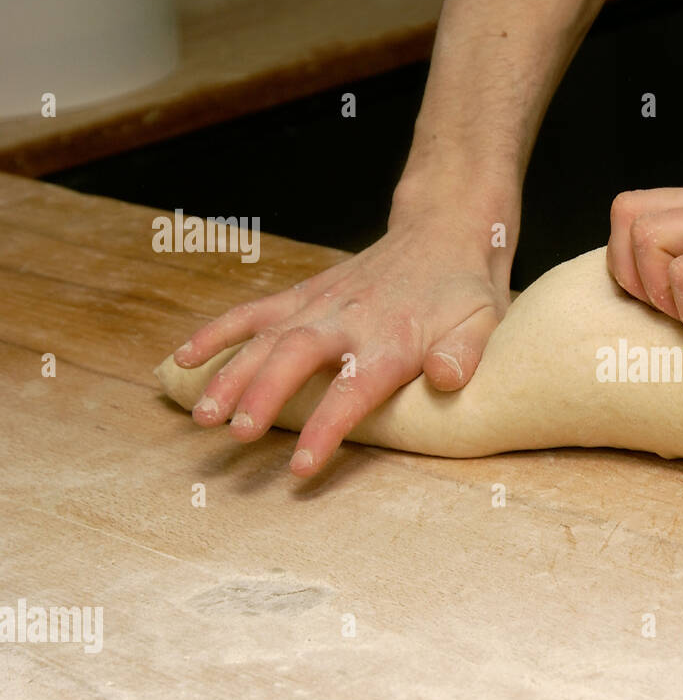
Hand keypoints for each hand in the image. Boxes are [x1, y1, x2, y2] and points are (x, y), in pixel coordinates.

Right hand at [172, 211, 509, 476]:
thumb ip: (465, 353)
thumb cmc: (463, 293)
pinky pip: (253, 311)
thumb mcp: (483, 322)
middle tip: (236, 435)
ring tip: (202, 416)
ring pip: (264, 338)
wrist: (444, 233)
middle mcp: (348, 319)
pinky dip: (217, 331)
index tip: (300, 466)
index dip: (326, 428)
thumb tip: (447, 379)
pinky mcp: (303, 294)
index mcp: (393, 339)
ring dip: (230, 374)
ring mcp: (319, 304)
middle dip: (262, 395)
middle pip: (295, 358)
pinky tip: (183, 358)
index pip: (354, 390)